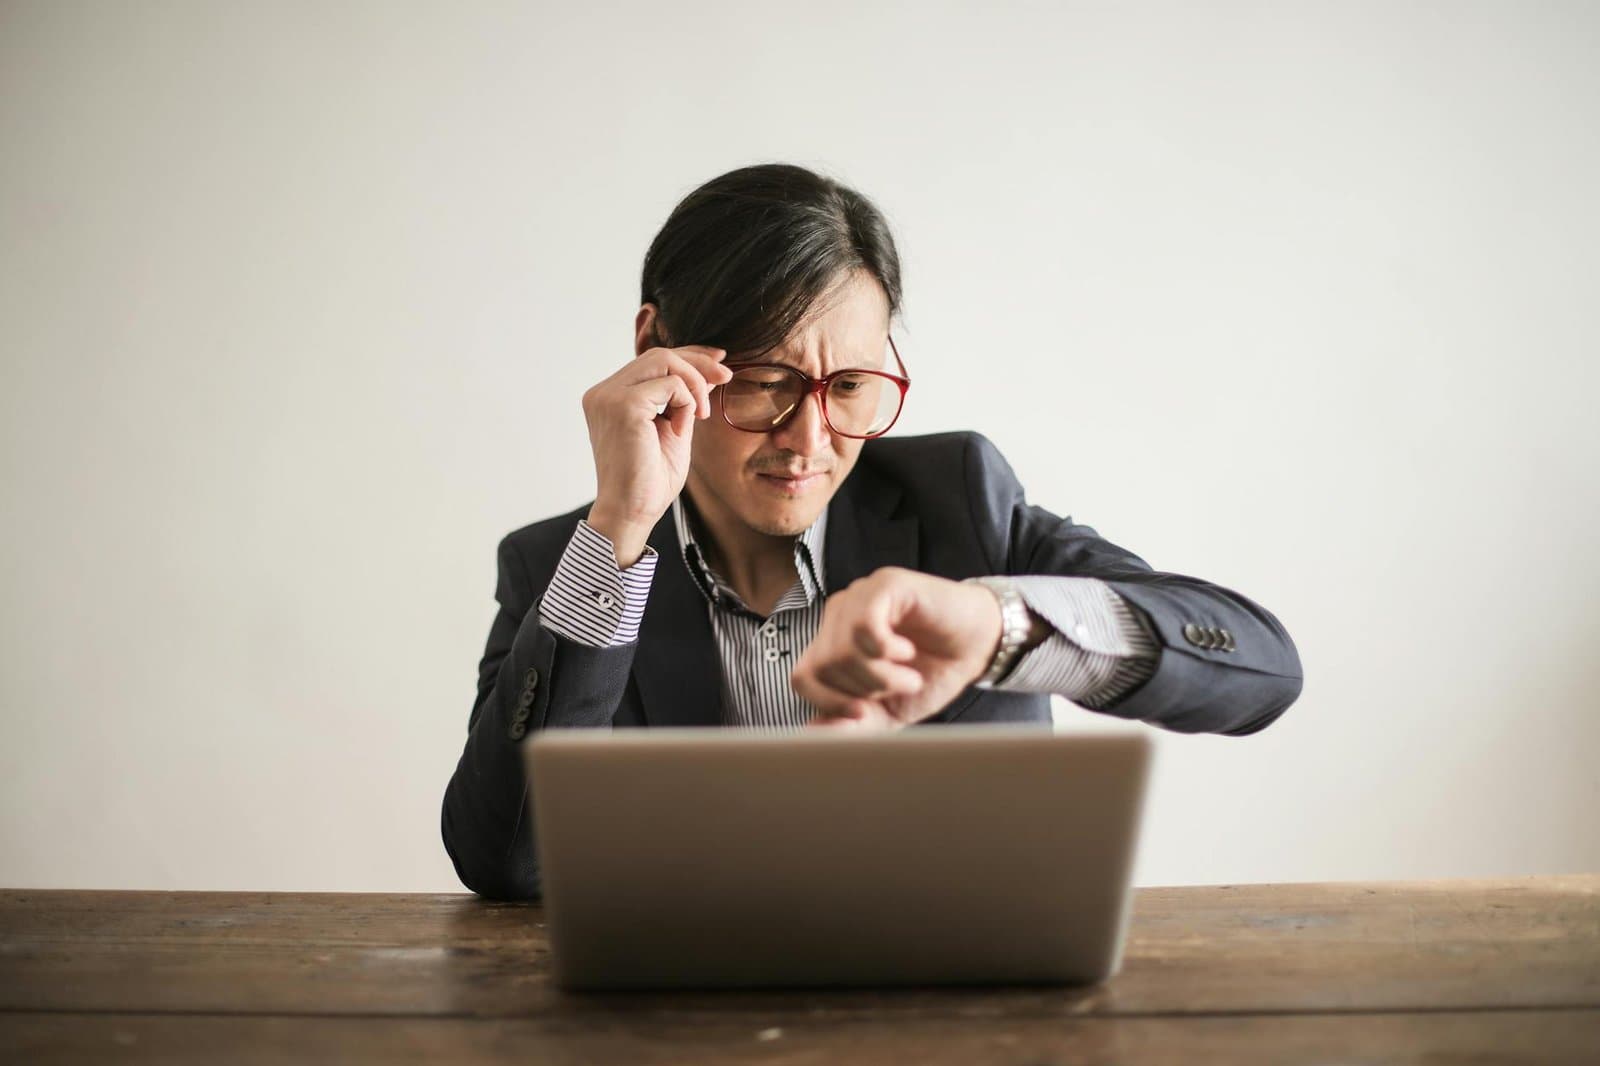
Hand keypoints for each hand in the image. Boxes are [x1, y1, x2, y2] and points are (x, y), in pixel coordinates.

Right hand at [581, 344, 732, 565]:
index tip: (719, 361)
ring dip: (694, 383)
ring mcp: (609, 397)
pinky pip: (670, 384)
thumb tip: (708, 370)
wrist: (633, 512)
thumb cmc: (650, 480)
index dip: (688, 356)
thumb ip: (682, 400)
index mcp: (610, 397)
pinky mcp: (623, 405)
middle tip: (726, 378)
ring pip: (664, 360)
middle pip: (658, 354)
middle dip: (698, 363)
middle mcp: (603, 393)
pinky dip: (687, 403)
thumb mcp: (673, 429)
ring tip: (702, 414)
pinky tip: (682, 430)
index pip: (651, 361)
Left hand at [790, 567, 1003, 729]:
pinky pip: (864, 625)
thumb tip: (812, 734)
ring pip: (842, 650)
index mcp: (833, 642)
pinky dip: (887, 650)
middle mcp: (839, 615)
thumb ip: (852, 724)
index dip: (829, 703)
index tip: (864, 712)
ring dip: (881, 676)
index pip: (803, 677)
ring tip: (910, 674)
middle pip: (822, 666)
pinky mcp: (885, 585)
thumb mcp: (890, 711)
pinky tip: (907, 651)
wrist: (979, 646)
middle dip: (863, 690)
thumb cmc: (933, 672)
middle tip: (898, 687)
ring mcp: (860, 597)